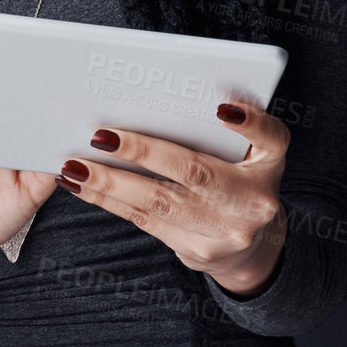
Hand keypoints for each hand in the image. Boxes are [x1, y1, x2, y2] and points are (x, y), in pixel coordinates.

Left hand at [54, 100, 289, 296]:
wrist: (253, 248)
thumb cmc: (239, 181)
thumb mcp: (250, 153)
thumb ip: (223, 129)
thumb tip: (159, 96)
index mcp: (270, 164)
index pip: (271, 138)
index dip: (250, 123)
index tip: (221, 108)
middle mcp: (255, 201)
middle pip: (195, 172)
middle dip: (143, 152)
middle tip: (101, 136)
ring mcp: (226, 231)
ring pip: (159, 202)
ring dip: (110, 182)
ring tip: (74, 164)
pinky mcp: (197, 250)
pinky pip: (145, 221)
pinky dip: (108, 200)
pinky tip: (81, 185)